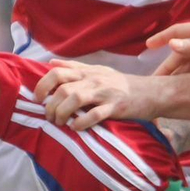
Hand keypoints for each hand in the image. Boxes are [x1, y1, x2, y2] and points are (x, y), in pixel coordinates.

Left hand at [35, 61, 154, 129]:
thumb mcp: (97, 71)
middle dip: (51, 105)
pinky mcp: (115, 107)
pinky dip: (81, 123)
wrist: (151, 92)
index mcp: (87, 72)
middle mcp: (94, 80)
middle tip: (49, 117)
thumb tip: (50, 63)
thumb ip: (74, 68)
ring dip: (62, 113)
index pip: (57, 72)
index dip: (42, 85)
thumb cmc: (121, 84)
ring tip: (60, 123)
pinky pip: (94, 115)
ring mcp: (105, 93)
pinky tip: (75, 128)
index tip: (38, 98)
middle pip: (63, 88)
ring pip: (75, 99)